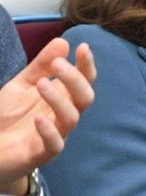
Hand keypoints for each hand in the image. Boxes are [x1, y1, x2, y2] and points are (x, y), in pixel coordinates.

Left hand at [0, 39, 95, 195]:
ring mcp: (55, 135)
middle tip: (58, 64)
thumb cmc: (9, 116)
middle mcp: (63, 115)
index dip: (87, 65)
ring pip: (71, 118)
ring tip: (41, 84)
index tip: (83, 48)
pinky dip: (49, 132)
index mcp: (63, 97)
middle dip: (75, 80)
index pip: (84, 80)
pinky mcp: (41, 154)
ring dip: (59, 100)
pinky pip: (54, 145)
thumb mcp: (22, 85)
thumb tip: (63, 42)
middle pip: (85, 98)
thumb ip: (41, 66)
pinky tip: (38, 119)